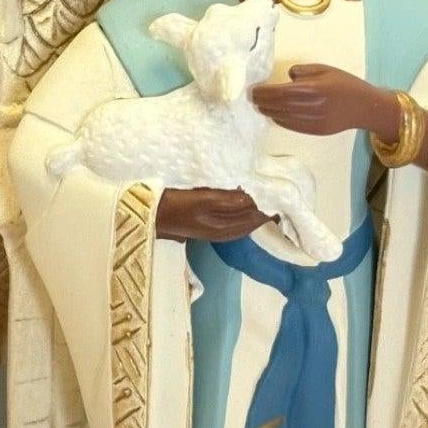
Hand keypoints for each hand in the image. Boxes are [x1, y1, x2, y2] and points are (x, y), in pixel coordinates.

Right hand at [154, 187, 270, 241]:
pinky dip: (242, 214)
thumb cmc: (172, 205)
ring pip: (242, 224)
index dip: (268, 208)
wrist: (147, 216)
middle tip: (277, 195)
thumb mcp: (201, 199)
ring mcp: (214, 231)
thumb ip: (227, 200)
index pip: (254, 218)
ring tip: (264, 199)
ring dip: (253, 213)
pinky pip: (233, 223)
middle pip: (251, 223)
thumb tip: (252, 200)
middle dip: (264, 212)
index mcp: (223, 227)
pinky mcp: (206, 227)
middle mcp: (222, 233)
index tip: (280, 195)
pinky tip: (242, 205)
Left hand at [249, 63, 377, 136]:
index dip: (265, 92)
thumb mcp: (326, 69)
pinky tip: (274, 114)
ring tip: (259, 106)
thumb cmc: (345, 84)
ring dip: (269, 111)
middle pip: (279, 105)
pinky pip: (292, 126)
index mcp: (315, 89)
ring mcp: (314, 121)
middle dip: (263, 102)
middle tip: (252, 97)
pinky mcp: (316, 131)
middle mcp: (312, 106)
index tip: (254, 89)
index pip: (281, 92)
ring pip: (284, 117)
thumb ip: (305, 71)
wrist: (365, 107)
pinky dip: (280, 120)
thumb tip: (287, 77)